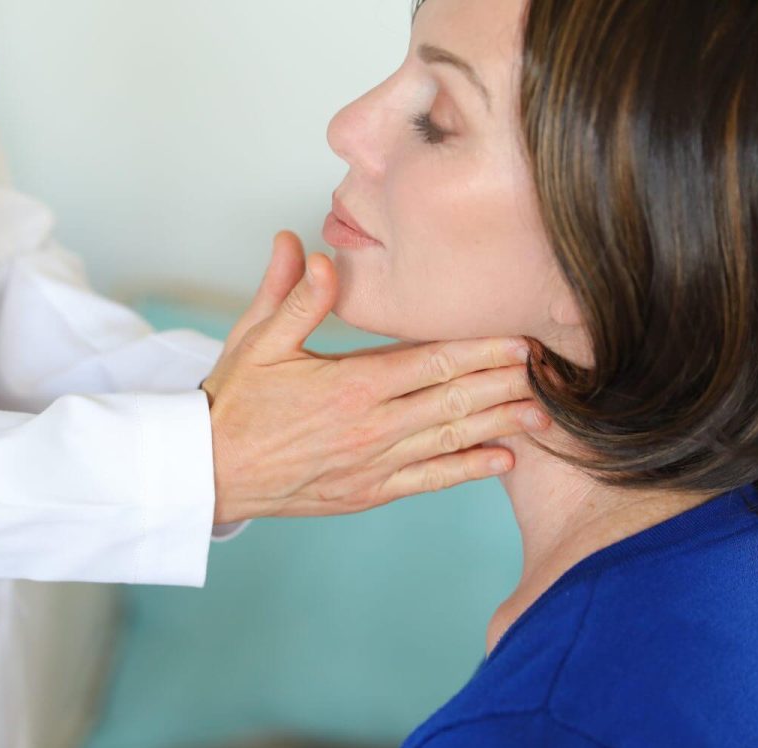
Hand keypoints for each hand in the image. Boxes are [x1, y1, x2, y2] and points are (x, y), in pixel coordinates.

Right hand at [201, 231, 548, 523]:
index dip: (480, 351)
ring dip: (499, 425)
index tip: (518, 340)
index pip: (431, 362)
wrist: (208, 470)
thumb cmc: (234, 402)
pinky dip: (467, 470)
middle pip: (453, 401)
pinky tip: (503, 460)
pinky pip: (428, 481)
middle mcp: (371, 426)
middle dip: (504, 384)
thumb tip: (305, 246)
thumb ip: (290, 296)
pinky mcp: (368, 492)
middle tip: (549, 372)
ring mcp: (372, 465)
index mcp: (350, 384)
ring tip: (542, 413)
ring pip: (450, 441)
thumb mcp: (255, 340)